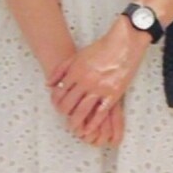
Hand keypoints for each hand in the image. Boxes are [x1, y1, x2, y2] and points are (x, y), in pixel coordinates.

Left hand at [45, 18, 150, 143]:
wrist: (123, 43)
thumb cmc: (101, 48)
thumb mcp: (77, 56)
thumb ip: (61, 70)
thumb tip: (48, 84)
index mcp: (75, 72)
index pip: (59, 93)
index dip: (56, 103)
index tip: (58, 107)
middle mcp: (85, 81)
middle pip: (68, 104)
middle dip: (65, 114)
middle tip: (65, 119)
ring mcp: (99, 89)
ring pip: (82, 111)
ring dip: (76, 122)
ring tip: (74, 128)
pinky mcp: (113, 94)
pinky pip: (101, 113)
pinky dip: (93, 123)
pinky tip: (89, 128)